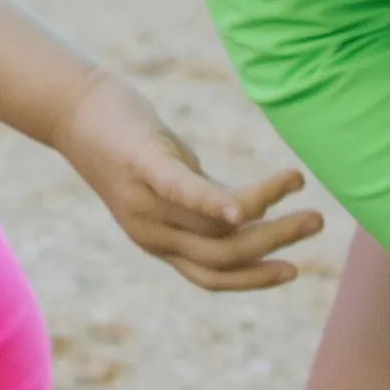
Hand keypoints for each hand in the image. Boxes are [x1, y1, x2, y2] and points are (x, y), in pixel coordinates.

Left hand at [56, 70, 324, 292]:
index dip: (253, 280)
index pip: (212, 276)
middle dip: (275, 244)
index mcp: (161, 239)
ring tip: (301, 184)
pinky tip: (245, 207)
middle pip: (222, 255)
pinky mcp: (142, 164)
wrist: (72, 109)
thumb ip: (203, 200)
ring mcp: (146, 201)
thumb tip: (245, 211)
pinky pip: (183, 193)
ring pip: (214, 224)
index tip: (292, 271)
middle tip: (317, 222)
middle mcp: (152, 231)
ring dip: (266, 211)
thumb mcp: (171, 179)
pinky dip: (214, 203)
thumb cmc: (129, 143)